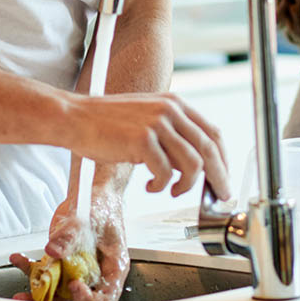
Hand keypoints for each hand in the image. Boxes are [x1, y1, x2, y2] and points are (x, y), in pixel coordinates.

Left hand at [10, 193, 128, 300]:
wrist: (90, 193)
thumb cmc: (101, 206)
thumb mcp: (90, 218)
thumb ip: (71, 235)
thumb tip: (53, 250)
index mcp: (112, 267)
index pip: (104, 295)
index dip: (88, 298)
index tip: (74, 285)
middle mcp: (94, 274)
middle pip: (77, 299)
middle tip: (36, 296)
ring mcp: (76, 270)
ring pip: (58, 292)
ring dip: (38, 292)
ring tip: (20, 294)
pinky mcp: (61, 263)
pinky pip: (45, 274)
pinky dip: (30, 270)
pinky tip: (19, 260)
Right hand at [65, 92, 229, 199]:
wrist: (76, 118)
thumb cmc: (107, 123)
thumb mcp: (147, 120)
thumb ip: (172, 137)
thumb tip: (195, 166)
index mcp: (174, 104)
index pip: (212, 133)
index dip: (223, 159)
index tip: (223, 178)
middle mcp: (170, 110)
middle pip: (210, 149)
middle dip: (218, 177)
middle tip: (218, 196)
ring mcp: (156, 124)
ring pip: (193, 163)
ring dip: (186, 185)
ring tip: (171, 191)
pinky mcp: (142, 140)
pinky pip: (166, 173)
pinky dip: (161, 186)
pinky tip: (150, 186)